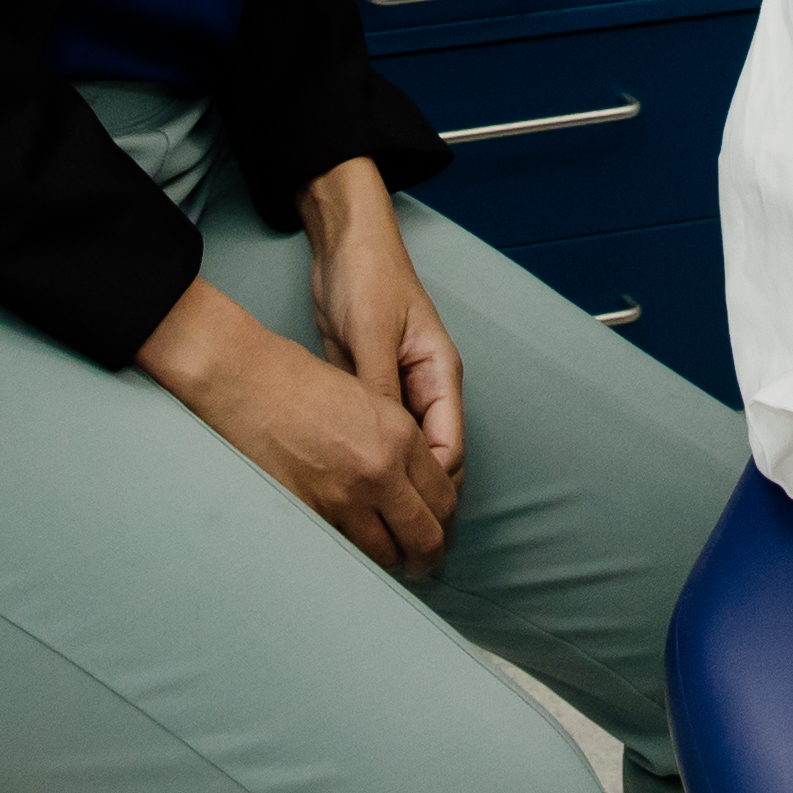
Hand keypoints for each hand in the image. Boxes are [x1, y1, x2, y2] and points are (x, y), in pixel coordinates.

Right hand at [140, 276, 451, 576]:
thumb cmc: (300, 383)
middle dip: (426, 558)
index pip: (445, 501)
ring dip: (387, 560)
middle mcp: (379, 470)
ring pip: (384, 555)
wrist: (244, 380)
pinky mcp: (307, 512)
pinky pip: (342, 550)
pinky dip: (349, 553)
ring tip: (382, 557)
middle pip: (425, 538)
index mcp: (401, 437)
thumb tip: (415, 490)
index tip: (435, 533)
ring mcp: (341, 496)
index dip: (444, 525)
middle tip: (420, 564)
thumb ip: (400, 447)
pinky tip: (347, 547)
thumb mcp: (370, 402)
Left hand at [297, 162, 467, 563]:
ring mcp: (398, 391)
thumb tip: (380, 451)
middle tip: (396, 548)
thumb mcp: (372, 336)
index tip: (412, 528)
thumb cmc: (368, 279)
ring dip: (392, 489)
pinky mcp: (369, 390)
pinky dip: (368, 466)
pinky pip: (375, 441)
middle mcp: (424, 389)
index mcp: (440, 376)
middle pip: (432, 463)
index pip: (448, 450)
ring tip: (371, 528)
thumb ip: (377, 392)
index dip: (433, 494)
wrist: (344, 244)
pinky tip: (348, 488)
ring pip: (404, 458)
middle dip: (420, 504)